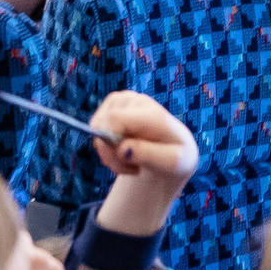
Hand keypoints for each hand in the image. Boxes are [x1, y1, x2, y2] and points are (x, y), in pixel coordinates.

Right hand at [92, 91, 197, 237]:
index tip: (128, 162)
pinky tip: (122, 152)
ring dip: (108, 152)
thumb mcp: (171, 162)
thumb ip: (148, 155)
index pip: (114, 119)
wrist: (174, 150)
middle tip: (131, 168)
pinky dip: (106, 146)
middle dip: (110, 153)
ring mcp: (122, 100)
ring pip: (96, 128)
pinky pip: (96, 128)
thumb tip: (122, 148)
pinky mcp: (113, 105)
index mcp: (151, 113)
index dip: (110, 144)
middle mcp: (135, 101)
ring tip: (129, 161)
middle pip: (101, 125)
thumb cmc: (174, 157)